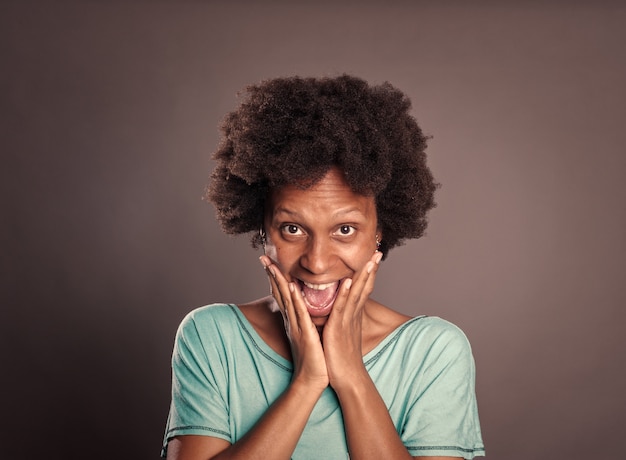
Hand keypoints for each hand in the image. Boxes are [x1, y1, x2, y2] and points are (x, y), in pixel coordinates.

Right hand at [259, 255, 328, 391]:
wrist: (313, 380)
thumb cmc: (313, 358)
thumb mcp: (308, 335)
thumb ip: (305, 321)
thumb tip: (306, 309)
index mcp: (293, 320)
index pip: (282, 294)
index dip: (275, 278)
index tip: (268, 262)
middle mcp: (292, 321)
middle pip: (280, 293)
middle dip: (272, 275)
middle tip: (263, 257)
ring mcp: (296, 327)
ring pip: (287, 300)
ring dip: (280, 282)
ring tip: (273, 265)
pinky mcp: (304, 334)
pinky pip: (300, 314)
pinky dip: (296, 299)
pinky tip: (293, 286)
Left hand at [322, 250, 382, 391]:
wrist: (347, 378)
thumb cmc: (343, 358)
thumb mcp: (343, 334)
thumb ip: (343, 320)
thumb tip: (341, 312)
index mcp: (353, 315)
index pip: (363, 289)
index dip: (368, 273)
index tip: (373, 258)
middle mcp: (353, 315)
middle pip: (364, 287)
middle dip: (371, 269)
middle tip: (378, 251)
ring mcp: (348, 321)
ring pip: (357, 294)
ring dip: (363, 276)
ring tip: (370, 260)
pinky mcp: (339, 328)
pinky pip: (343, 308)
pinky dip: (347, 293)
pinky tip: (350, 281)